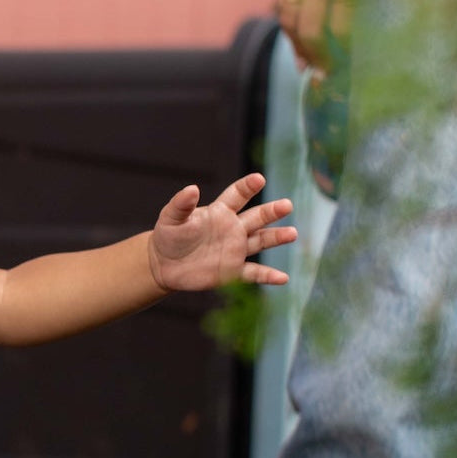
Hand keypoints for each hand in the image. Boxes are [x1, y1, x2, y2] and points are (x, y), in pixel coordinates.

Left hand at [147, 173, 295, 291]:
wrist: (164, 264)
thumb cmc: (168, 236)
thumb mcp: (171, 218)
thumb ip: (181, 204)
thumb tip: (192, 188)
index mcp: (220, 211)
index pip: (237, 195)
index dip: (247, 187)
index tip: (258, 179)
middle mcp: (233, 228)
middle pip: (256, 217)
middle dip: (271, 211)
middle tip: (286, 205)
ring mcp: (236, 249)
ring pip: (261, 241)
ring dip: (276, 238)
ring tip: (292, 233)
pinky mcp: (233, 271)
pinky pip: (254, 273)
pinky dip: (268, 276)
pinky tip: (283, 278)